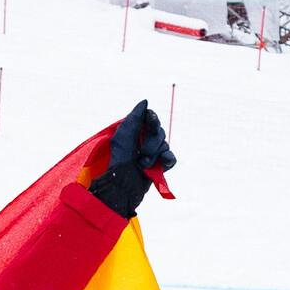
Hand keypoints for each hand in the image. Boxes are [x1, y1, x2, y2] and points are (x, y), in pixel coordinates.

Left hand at [90, 100, 175, 215]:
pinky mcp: (159, 166)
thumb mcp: (122, 138)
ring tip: (142, 164)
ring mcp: (151, 154)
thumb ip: (134, 119)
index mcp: (133, 133)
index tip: (149, 120)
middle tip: (141, 153)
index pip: (150, 118)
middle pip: (159, 132)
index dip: (152, 120)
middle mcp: (142, 142)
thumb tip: (145, 102)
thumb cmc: (118, 162)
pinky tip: (160, 164)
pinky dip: (167, 160)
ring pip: (165, 145)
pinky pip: (171, 158)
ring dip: (154, 155)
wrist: (122, 188)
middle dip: (151, 142)